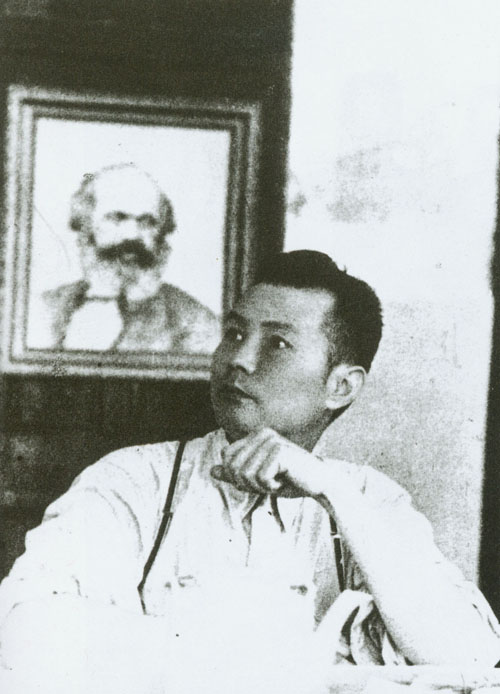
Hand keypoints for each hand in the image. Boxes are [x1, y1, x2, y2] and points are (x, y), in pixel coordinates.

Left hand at [210, 428, 332, 497]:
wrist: (319, 483)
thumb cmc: (290, 480)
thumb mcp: (257, 479)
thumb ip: (235, 474)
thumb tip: (212, 471)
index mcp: (255, 435)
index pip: (227, 456)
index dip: (237, 475)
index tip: (259, 478)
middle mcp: (262, 433)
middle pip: (233, 466)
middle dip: (248, 482)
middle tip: (269, 482)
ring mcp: (271, 440)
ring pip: (245, 473)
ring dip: (261, 486)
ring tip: (278, 480)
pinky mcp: (280, 451)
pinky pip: (260, 478)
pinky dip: (271, 487)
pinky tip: (285, 480)